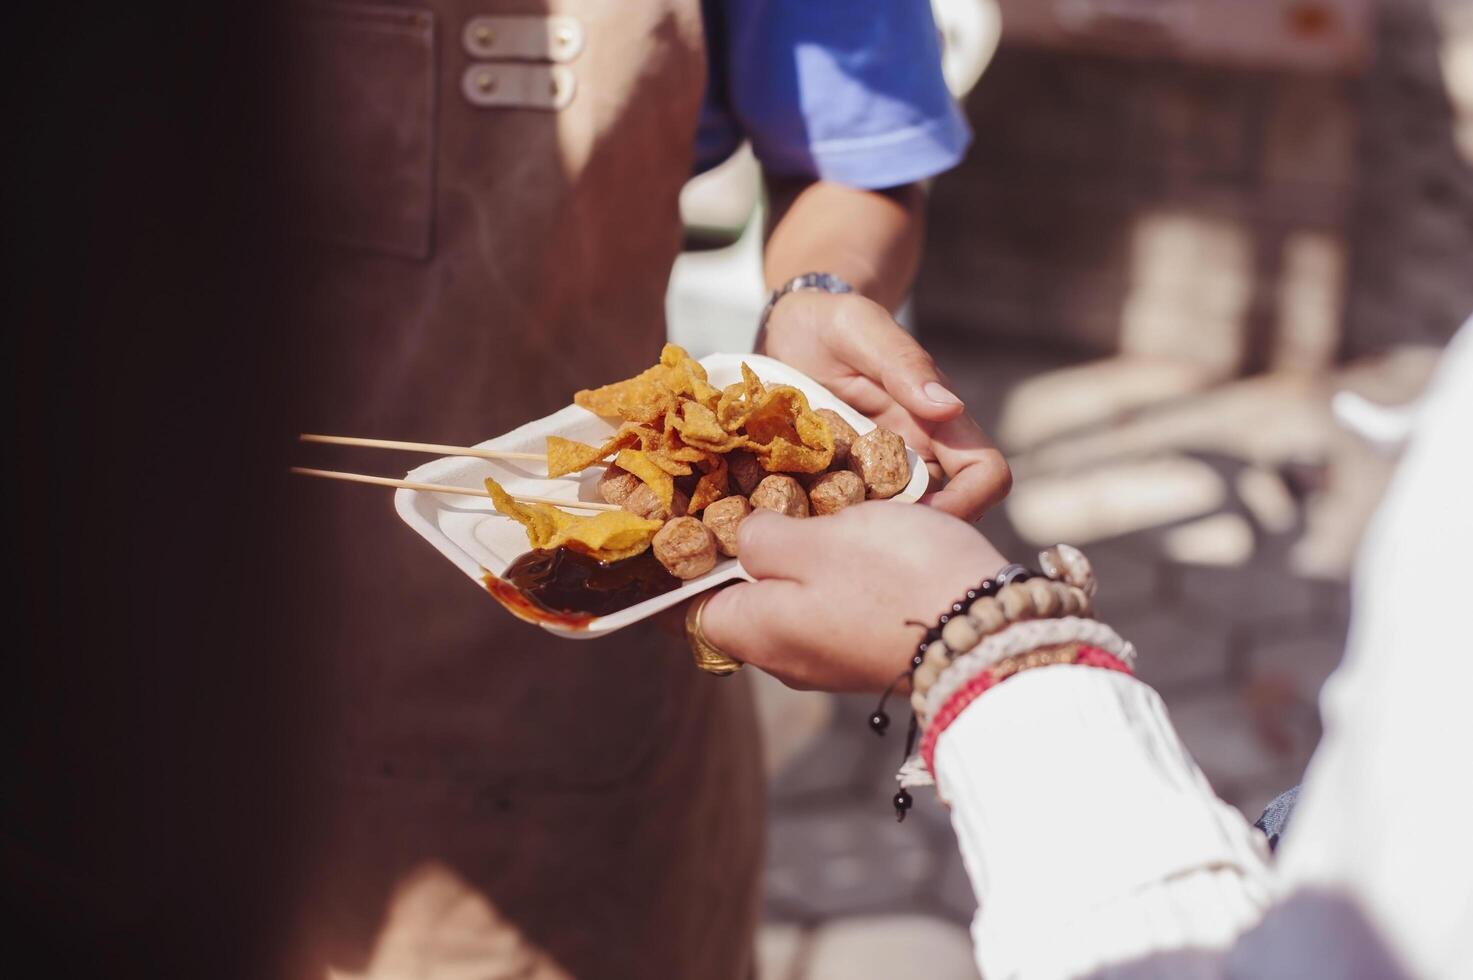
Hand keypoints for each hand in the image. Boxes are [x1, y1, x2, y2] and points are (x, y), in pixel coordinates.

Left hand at [700, 503, 1008, 691]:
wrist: (992, 629)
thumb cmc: (894, 577)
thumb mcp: (815, 539)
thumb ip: (765, 537)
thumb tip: (743, 537)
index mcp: (756, 633)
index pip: (691, 609)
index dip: (686, 564)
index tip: (688, 517)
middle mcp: (786, 657)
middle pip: (745, 600)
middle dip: (745, 550)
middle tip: (752, 494)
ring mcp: (832, 658)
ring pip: (794, 599)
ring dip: (798, 555)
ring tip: (808, 503)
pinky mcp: (873, 649)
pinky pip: (836, 604)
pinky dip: (836, 569)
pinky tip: (853, 532)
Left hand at [759, 291, 1010, 521]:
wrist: (790, 326)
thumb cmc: (832, 320)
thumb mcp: (860, 329)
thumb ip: (903, 363)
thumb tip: (950, 408)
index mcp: (935, 421)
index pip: (984, 474)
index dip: (968, 504)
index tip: (921, 526)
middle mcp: (915, 454)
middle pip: (942, 516)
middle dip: (909, 538)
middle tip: (856, 543)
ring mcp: (878, 474)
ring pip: (892, 527)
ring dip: (866, 539)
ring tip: (821, 537)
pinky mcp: (841, 484)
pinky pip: (846, 518)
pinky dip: (829, 528)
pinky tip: (795, 527)